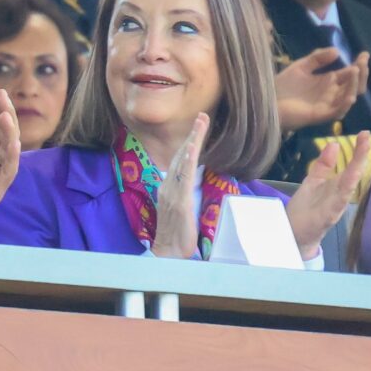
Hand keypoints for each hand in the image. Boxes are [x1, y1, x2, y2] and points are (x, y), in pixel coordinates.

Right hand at [148, 112, 208, 258]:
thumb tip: (195, 182)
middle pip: (181, 155)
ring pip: (183, 161)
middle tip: (202, 116)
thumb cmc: (177, 236)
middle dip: (192, 135)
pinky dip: (188, 160)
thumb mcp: (182, 211)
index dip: (189, 143)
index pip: (181, 161)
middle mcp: (168, 186)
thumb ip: (186, 195)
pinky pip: (184, 177)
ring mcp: (173, 192)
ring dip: (192, 141)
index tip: (198, 127)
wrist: (168, 254)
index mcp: (169, 188)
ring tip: (200, 123)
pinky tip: (192, 148)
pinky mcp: (180, 201)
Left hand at [274, 47, 367, 132]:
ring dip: (354, 85)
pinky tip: (350, 96)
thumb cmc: (283, 85)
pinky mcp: (320, 115)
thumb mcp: (301, 66)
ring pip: (348, 97)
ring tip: (355, 71)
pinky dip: (345, 104)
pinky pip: (337, 111)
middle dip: (360, 73)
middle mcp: (332, 93)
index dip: (358, 65)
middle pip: (353, 85)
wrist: (267, 101)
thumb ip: (317, 58)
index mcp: (328, 81)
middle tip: (362, 62)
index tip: (364, 54)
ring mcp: (327, 104)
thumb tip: (337, 51)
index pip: (349, 73)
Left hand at [286, 131, 370, 256]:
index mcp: (337, 185)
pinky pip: (337, 203)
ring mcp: (335, 206)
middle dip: (361, 156)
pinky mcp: (327, 217)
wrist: (294, 234)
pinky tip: (347, 184)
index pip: (351, 164)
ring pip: (349, 186)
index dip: (359, 150)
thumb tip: (334, 143)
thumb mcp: (314, 180)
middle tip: (367, 136)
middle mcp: (340, 195)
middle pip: (354, 173)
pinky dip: (343, 193)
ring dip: (356, 169)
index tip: (365, 133)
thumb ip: (324, 164)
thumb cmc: (306, 208)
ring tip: (362, 151)